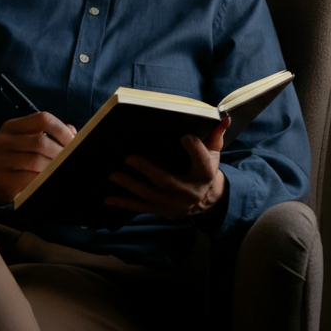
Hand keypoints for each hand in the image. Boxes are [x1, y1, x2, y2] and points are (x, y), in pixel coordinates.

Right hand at [0, 112, 75, 204]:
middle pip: (40, 141)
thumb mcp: (30, 142)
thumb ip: (51, 134)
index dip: (62, 130)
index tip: (74, 142)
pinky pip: (28, 179)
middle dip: (60, 151)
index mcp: (11, 126)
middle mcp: (2, 140)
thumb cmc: (19, 159)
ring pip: (35, 160)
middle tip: (70, 159)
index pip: (42, 119)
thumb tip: (74, 133)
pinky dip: (43, 179)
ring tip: (61, 169)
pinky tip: (48, 179)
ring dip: (53, 166)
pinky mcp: (0, 179)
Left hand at [105, 117, 229, 219]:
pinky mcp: (163, 212)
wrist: (208, 201)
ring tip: (113, 174)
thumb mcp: (214, 154)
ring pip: (150, 196)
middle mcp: (190, 192)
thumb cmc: (206, 170)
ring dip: (130, 185)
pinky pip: (141, 208)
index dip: (194, 148)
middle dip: (147, 170)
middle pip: (167, 181)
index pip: (202, 160)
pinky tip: (108, 198)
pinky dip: (124, 203)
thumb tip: (222, 119)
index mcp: (205, 173)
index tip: (184, 136)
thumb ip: (214, 136)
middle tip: (129, 158)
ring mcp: (175, 205)